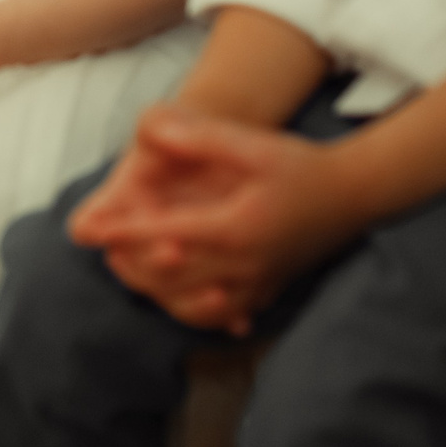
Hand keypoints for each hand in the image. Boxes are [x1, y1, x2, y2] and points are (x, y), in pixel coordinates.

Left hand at [70, 105, 359, 333]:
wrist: (355, 195)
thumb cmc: (301, 165)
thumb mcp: (254, 144)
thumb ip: (203, 138)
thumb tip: (152, 130)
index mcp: (237, 228)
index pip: (167, 234)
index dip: (124, 231)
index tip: (90, 230)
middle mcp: (246, 264)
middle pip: (174, 278)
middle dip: (133, 267)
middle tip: (104, 250)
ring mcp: (259, 283)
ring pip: (196, 306)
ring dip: (158, 293)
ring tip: (131, 271)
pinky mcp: (269, 291)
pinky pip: (224, 316)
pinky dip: (194, 313)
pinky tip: (178, 302)